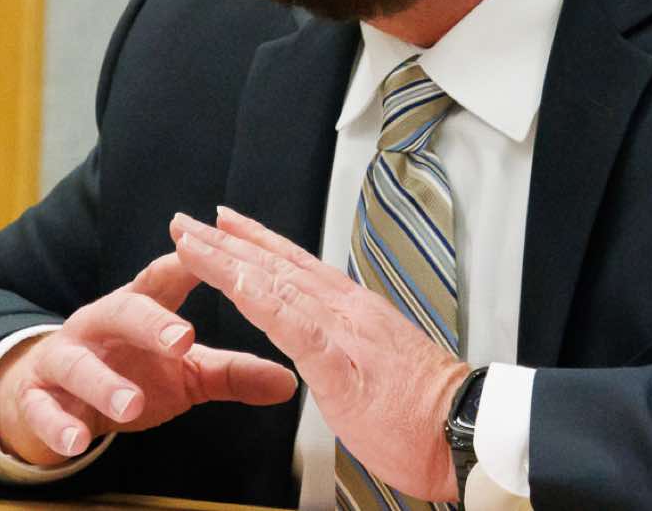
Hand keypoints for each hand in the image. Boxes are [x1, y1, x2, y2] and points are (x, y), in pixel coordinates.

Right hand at [0, 250, 297, 467]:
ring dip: (103, 383)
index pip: (163, 277)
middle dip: (151, 322)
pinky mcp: (37, 396)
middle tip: (184, 339)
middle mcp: (99, 323)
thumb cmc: (127, 369)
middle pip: (123, 312)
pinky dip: (58, 425)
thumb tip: (289, 381)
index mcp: (139, 307)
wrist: (54, 392)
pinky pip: (44, 409)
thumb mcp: (183, 372)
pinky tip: (77, 441)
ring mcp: (64, 357)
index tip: (217, 254)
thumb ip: (231, 373)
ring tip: (129, 404)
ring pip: (78, 362)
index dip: (188, 264)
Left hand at [170, 206, 469, 501]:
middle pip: (276, 265)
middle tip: (187, 221)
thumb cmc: (425, 414)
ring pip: (274, 283)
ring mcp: (344, 331)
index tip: (225, 225)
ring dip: (227, 259)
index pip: (295, 267)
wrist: (464, 430)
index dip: (257, 243)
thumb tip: (332, 349)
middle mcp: (347, 309)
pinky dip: (259, 298)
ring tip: (190, 240)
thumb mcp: (378, 370)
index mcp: (355, 312)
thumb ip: (349, 350)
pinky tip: (232, 282)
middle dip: (227, 241)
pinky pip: (290, 324)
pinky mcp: (339, 362)